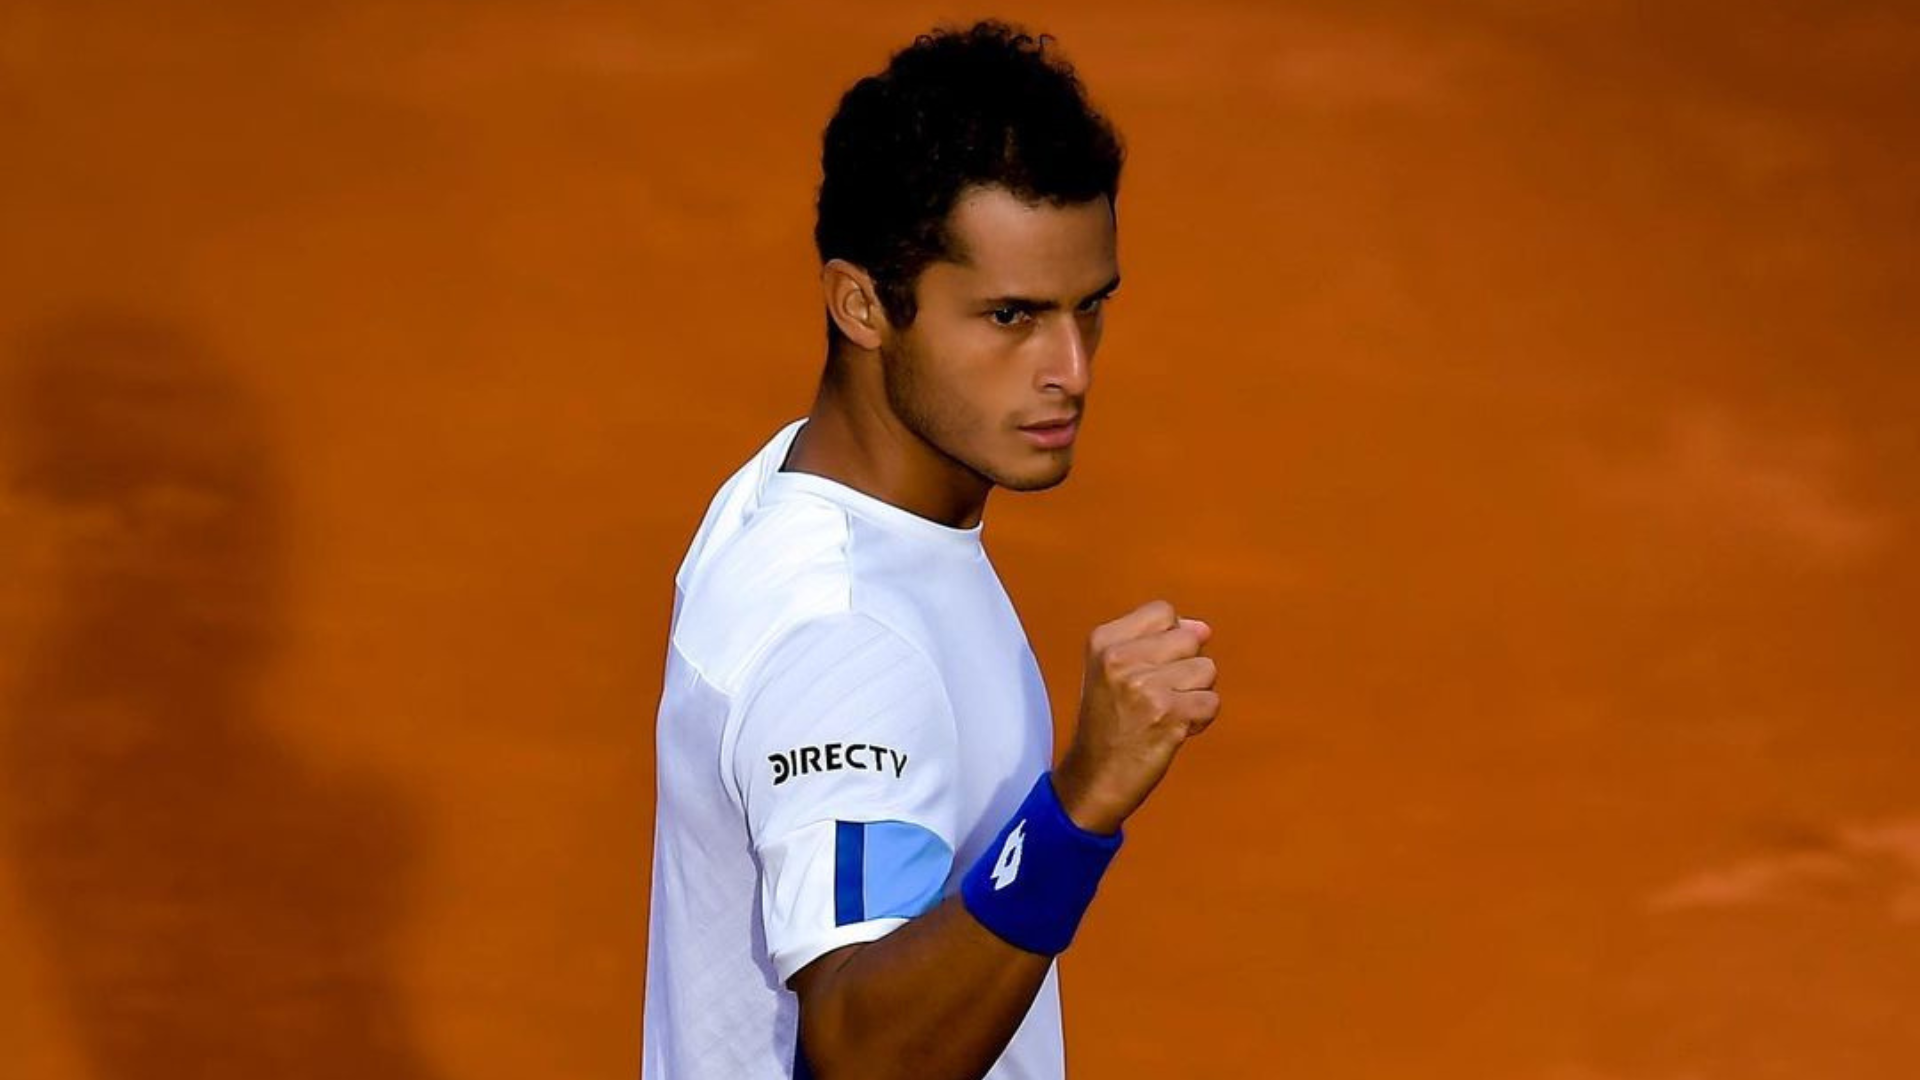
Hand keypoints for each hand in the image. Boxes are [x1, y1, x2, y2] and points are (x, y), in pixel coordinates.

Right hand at [1051, 599, 1219, 833]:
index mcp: (1104, 641)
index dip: (1169, 640)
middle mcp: (1121, 658)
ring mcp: (1145, 686)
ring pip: (1207, 669)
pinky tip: (1174, 730)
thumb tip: (1203, 628)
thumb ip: (1156, 642)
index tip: (1150, 668)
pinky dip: (1200, 720)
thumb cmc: (1108, 725)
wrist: (1094, 779)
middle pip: (1190, 638)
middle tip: (1157, 696)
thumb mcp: (1112, 671)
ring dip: (1195, 695)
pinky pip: (1212, 702)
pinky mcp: (1168, 714)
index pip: (1163, 612)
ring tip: (1166, 713)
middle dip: (1185, 668)